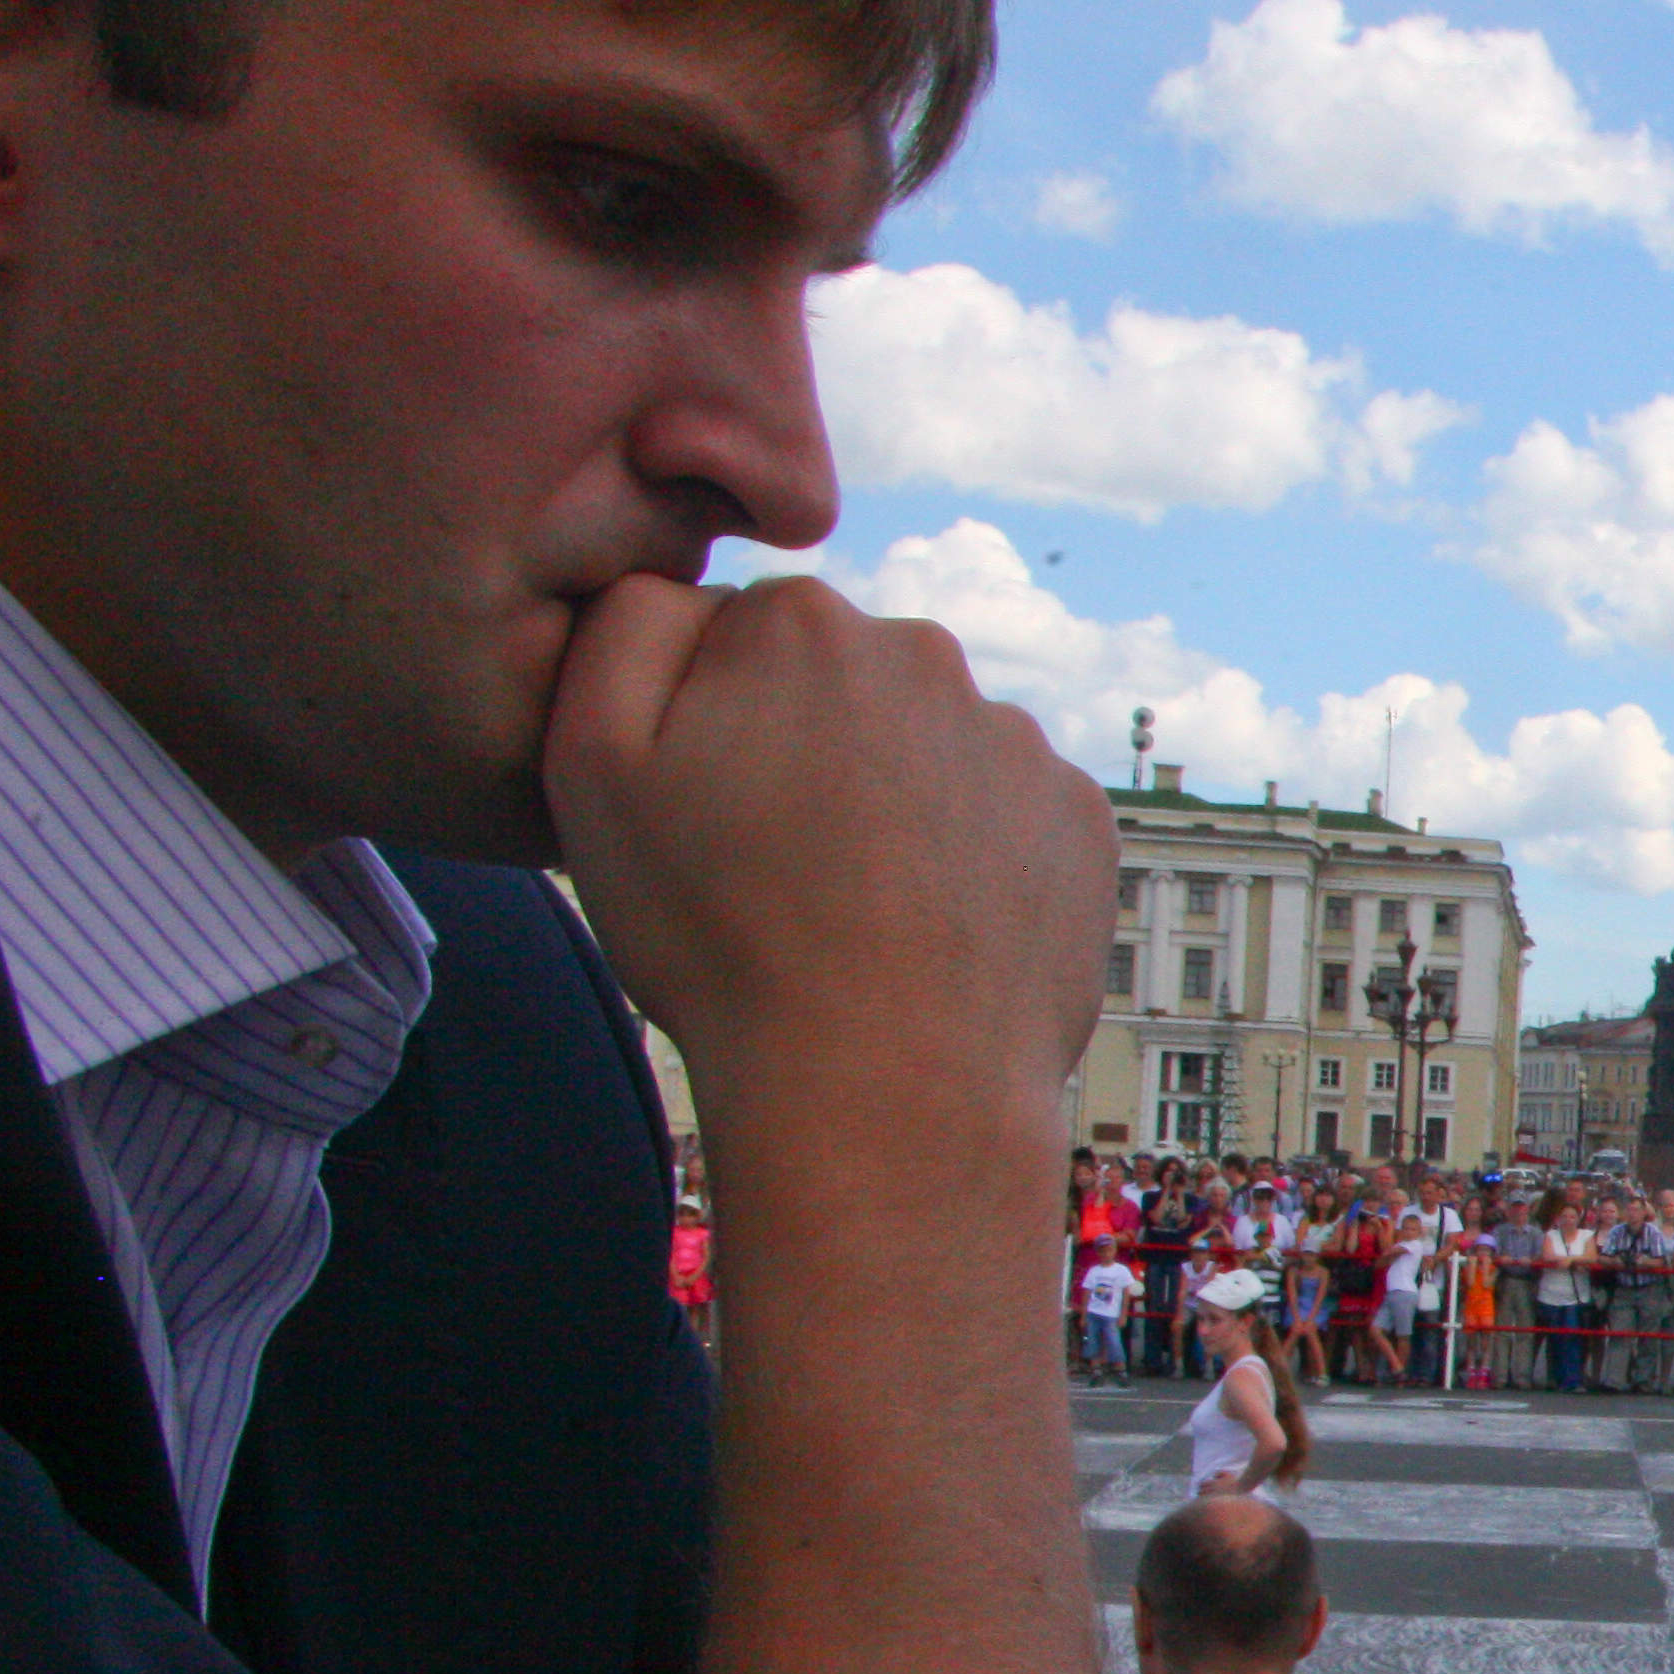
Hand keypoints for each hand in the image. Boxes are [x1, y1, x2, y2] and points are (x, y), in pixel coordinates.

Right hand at [541, 572, 1108, 1165]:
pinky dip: (974, 863)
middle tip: (779, 874)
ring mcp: (1018, 740)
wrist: (882, 1088)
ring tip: (859, 918)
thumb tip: (680, 585)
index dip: (708, 727)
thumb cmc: (719, 937)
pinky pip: (1008, 822)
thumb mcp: (591, 766)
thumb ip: (624, 630)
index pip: (740, 641)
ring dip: (897, 809)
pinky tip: (933, 936)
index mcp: (800, 625)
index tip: (708, 813)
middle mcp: (927, 656)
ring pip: (930, 757)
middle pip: (844, 691)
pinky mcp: (1082, 822)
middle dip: (810, 755)